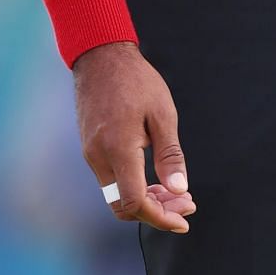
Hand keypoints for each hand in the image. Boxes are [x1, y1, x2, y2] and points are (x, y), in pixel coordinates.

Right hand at [72, 41, 196, 232]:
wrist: (100, 55)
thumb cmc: (136, 81)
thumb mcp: (163, 114)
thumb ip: (170, 156)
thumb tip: (179, 190)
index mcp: (119, 149)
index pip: (135, 203)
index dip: (160, 218)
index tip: (183, 220)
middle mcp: (99, 156)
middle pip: (122, 207)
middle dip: (155, 213)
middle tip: (186, 203)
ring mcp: (90, 152)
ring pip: (116, 195)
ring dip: (145, 199)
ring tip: (174, 190)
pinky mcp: (89, 146)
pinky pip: (110, 179)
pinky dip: (132, 185)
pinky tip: (153, 176)